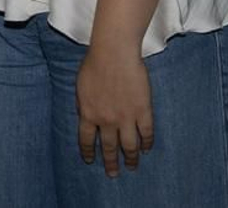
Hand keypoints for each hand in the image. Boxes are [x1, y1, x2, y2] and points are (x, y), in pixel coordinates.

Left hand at [76, 43, 153, 176]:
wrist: (114, 54)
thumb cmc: (94, 64)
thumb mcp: (80, 86)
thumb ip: (83, 104)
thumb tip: (84, 115)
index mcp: (88, 113)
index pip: (86, 140)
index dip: (88, 152)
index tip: (91, 161)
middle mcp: (106, 120)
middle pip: (109, 147)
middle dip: (110, 162)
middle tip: (113, 173)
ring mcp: (126, 117)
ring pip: (129, 146)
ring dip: (131, 159)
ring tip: (132, 167)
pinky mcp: (143, 111)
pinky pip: (146, 133)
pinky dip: (147, 143)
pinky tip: (146, 149)